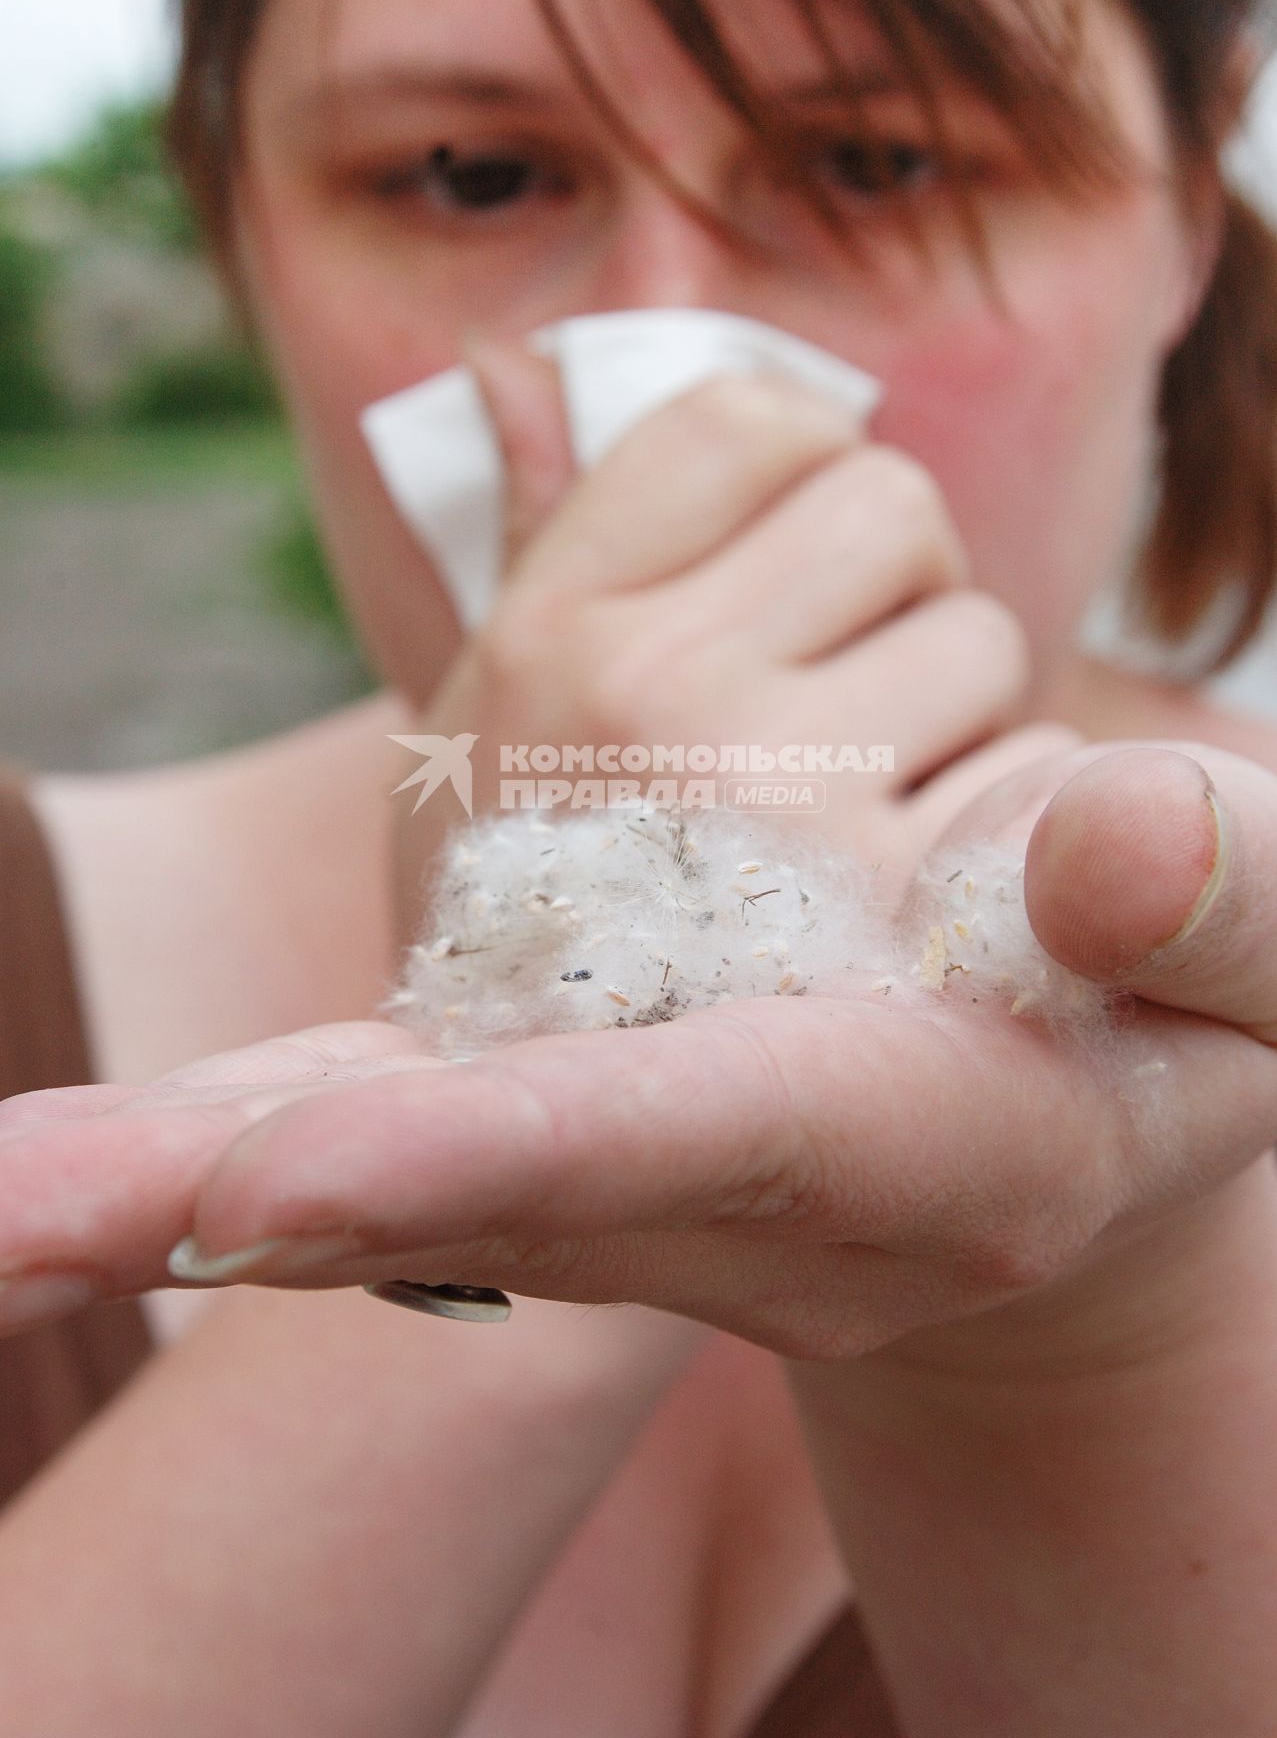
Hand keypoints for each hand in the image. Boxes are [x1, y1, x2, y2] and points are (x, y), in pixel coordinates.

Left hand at [6, 739, 1276, 1376]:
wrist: (1072, 1122)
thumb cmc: (1181, 1044)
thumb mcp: (1270, 984)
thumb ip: (1234, 910)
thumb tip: (1083, 834)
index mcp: (916, 1155)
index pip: (694, 1138)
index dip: (503, 1151)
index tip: (274, 1180)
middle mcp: (729, 1178)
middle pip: (457, 1179)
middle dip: (228, 1195)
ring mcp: (625, 1144)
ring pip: (385, 1129)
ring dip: (183, 1155)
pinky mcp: (568, 1087)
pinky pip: (390, 1085)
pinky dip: (229, 1120)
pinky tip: (84, 1158)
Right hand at [391, 337, 1068, 942]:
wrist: (581, 1144)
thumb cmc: (538, 904)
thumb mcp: (476, 731)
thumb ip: (530, 551)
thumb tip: (517, 374)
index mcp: (547, 632)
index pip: (748, 419)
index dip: (799, 464)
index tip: (788, 549)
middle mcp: (651, 696)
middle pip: (889, 502)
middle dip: (889, 586)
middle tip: (827, 700)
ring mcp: (778, 804)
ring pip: (979, 635)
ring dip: (949, 710)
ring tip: (852, 814)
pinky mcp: (897, 915)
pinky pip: (1034, 775)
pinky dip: (996, 823)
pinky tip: (905, 898)